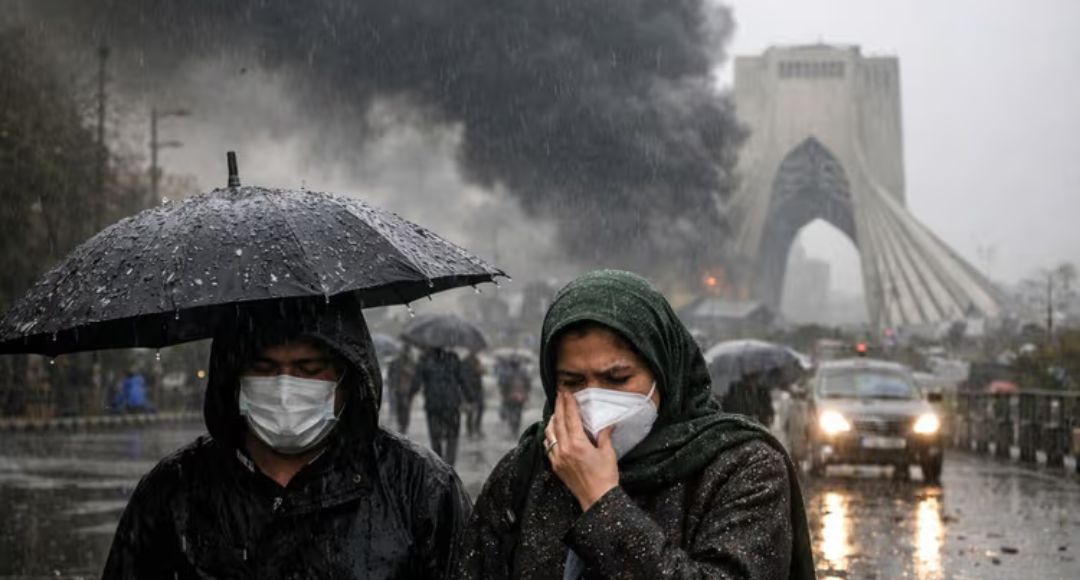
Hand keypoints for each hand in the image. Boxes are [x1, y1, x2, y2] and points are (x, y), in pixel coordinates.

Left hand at [544, 391, 618, 511]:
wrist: (597, 500)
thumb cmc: (605, 477)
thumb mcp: (608, 453)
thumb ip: (605, 436)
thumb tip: (608, 424)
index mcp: (577, 444)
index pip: (570, 417)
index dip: (568, 403)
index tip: (567, 392)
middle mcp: (564, 449)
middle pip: (558, 422)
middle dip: (559, 406)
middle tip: (559, 395)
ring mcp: (557, 458)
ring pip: (549, 433)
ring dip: (553, 420)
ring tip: (556, 411)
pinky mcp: (555, 466)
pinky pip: (548, 446)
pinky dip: (549, 435)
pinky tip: (553, 432)